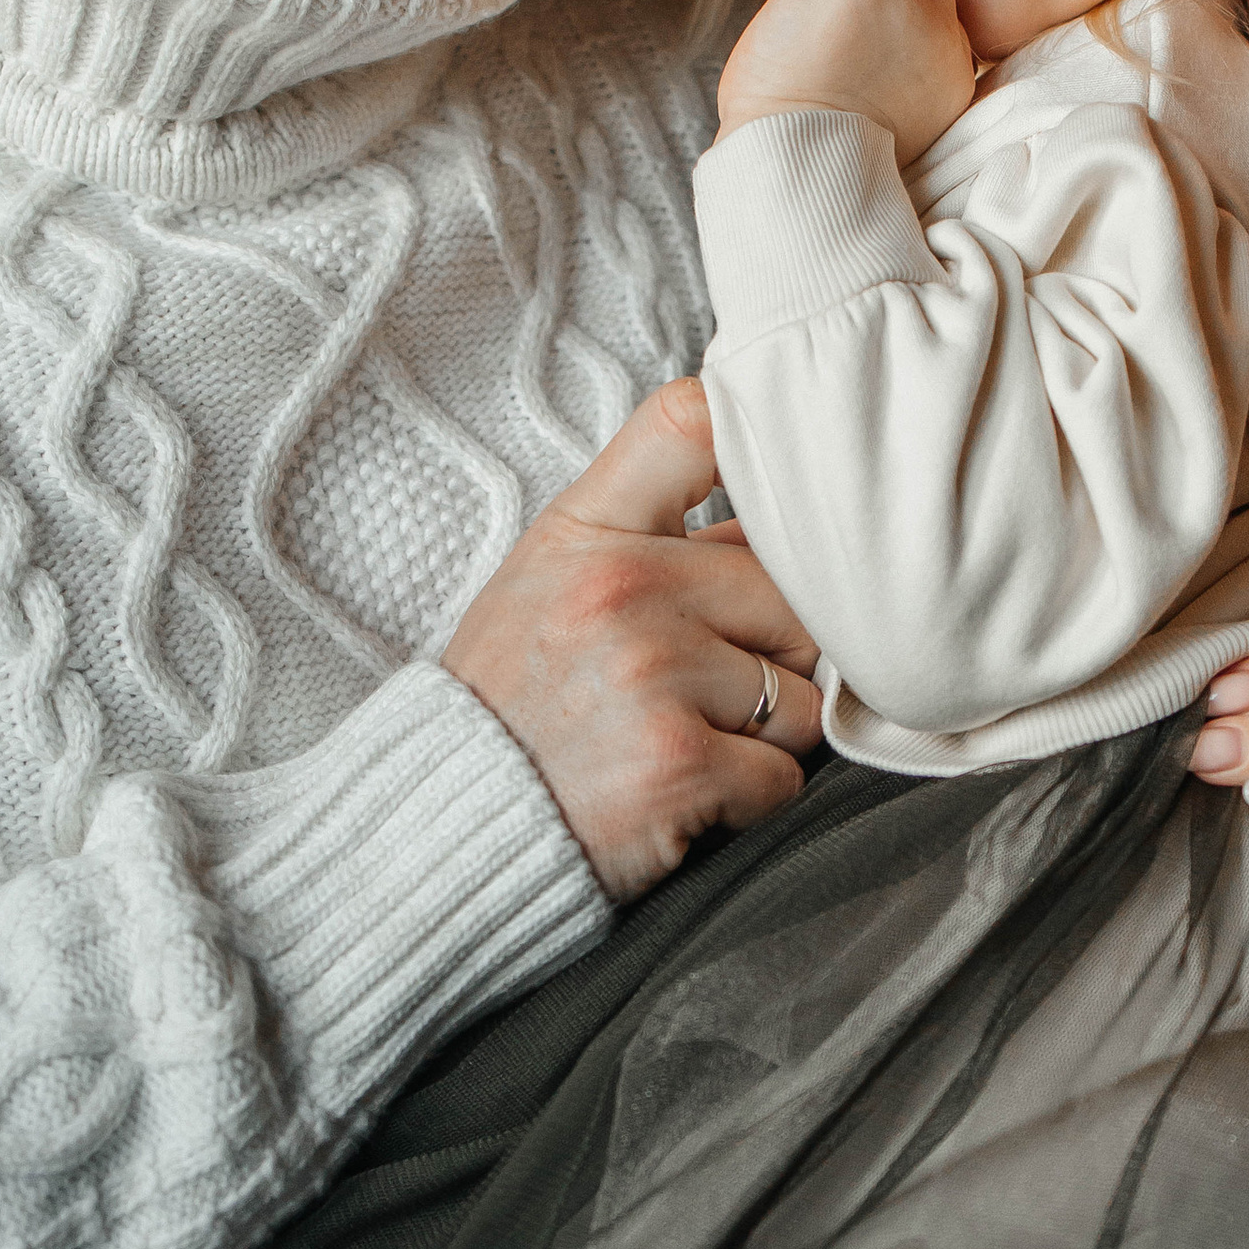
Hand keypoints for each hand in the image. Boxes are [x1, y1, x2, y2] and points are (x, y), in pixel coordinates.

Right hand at [443, 378, 822, 900]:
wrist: (450, 824)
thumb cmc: (515, 704)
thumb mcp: (548, 583)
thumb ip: (654, 539)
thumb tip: (777, 525)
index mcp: (588, 532)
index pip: (691, 424)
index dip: (760, 442)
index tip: (782, 486)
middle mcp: (620, 587)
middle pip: (791, 593)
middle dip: (768, 654)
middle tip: (693, 691)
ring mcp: (653, 672)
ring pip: (798, 695)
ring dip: (760, 737)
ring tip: (676, 742)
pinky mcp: (680, 762)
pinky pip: (782, 776)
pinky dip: (745, 800)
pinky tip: (678, 794)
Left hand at [715, 0, 975, 164]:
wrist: (800, 170)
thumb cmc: (822, 153)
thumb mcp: (895, 117)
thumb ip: (903, 68)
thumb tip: (870, 27)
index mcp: (952, 68)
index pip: (935, 1)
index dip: (887, 4)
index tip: (852, 36)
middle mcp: (937, 30)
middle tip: (825, 23)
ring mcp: (900, 1)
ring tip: (806, 20)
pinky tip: (789, 12)